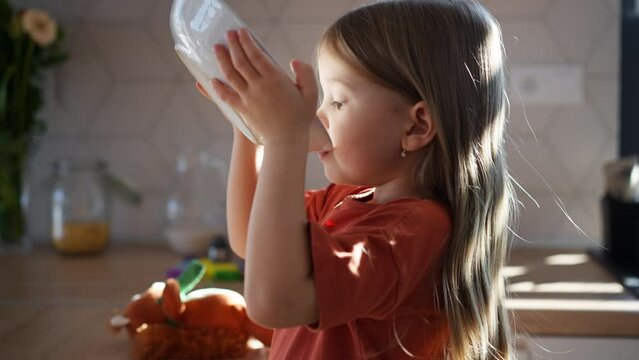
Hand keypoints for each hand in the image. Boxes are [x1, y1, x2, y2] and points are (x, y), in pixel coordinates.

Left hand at [209, 28, 317, 146]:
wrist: (287, 140)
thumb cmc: (301, 117)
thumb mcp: (310, 93)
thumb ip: (305, 73)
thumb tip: (293, 61)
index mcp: (276, 79)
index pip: (257, 55)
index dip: (247, 42)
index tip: (241, 32)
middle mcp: (259, 86)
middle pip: (241, 61)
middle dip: (233, 45)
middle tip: (228, 34)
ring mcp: (249, 98)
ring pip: (231, 75)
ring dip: (222, 60)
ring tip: (216, 48)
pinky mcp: (243, 109)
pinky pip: (227, 96)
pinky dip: (219, 87)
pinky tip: (212, 80)